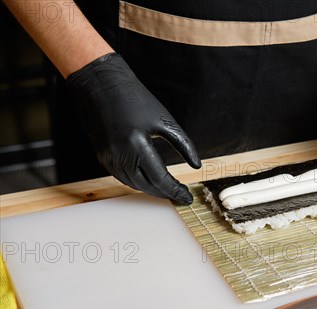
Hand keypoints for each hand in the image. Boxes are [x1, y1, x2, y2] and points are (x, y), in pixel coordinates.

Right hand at [67, 53, 200, 203]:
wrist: (103, 85)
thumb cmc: (135, 99)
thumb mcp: (165, 120)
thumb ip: (183, 144)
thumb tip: (196, 165)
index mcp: (137, 145)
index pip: (160, 179)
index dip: (175, 191)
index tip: (187, 197)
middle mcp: (119, 155)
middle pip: (146, 186)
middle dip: (164, 193)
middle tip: (180, 196)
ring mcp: (108, 158)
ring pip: (133, 184)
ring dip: (151, 190)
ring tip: (168, 190)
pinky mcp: (102, 156)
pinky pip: (122, 177)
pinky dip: (137, 182)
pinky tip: (149, 180)